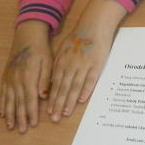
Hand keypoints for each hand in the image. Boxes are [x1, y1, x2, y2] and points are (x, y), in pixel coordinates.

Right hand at [0, 20, 52, 132]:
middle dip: (20, 118)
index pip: (30, 99)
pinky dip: (2, 104)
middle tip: (22, 131)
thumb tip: (43, 96)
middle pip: (18, 103)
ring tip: (9, 126)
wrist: (27, 36)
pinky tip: (1, 113)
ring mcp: (9, 78)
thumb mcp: (47, 62)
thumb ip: (45, 79)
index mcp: (28, 77)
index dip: (31, 112)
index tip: (34, 124)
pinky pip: (2, 93)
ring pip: (9, 100)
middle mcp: (16, 79)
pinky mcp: (5, 77)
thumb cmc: (40, 50)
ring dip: (9, 114)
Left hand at [47, 0, 125, 121]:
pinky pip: (90, 80)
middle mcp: (70, 65)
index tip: (48, 111)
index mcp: (61, 62)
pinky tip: (82, 100)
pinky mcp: (96, 64)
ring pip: (75, 86)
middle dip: (57, 104)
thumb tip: (52, 83)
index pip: (55, 84)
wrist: (93, 26)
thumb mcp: (63, 51)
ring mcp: (83, 65)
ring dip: (69, 101)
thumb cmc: (78, 39)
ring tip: (65, 113)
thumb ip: (58, 66)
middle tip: (54, 118)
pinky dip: (86, 90)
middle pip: (63, 88)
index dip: (51, 98)